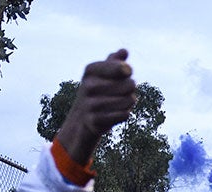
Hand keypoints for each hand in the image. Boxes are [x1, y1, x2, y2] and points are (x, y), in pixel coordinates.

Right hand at [57, 49, 136, 163]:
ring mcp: (90, 104)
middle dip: (131, 89)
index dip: (127, 71)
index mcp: (90, 70)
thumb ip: (114, 62)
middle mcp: (88, 85)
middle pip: (130, 84)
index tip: (127, 72)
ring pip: (129, 100)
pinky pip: (123, 115)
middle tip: (121, 92)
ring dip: (128, 103)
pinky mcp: (94, 121)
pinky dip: (124, 115)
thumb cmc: (97, 93)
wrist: (81, 120)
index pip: (122, 68)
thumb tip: (124, 51)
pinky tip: (117, 114)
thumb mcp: (103, 75)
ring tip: (119, 104)